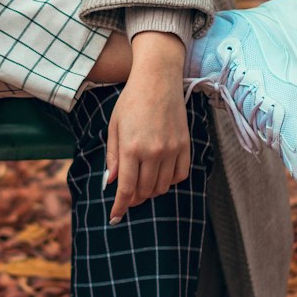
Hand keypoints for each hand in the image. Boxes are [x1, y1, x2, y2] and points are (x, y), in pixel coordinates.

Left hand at [104, 33, 189, 223]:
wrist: (158, 80)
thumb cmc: (131, 100)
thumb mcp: (114, 126)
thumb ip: (113, 156)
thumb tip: (111, 181)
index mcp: (131, 148)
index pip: (126, 188)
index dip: (120, 206)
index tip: (115, 217)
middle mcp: (153, 152)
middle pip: (144, 191)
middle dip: (134, 199)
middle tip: (127, 199)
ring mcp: (171, 150)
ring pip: (162, 186)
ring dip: (150, 191)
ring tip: (142, 186)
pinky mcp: (185, 145)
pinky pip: (180, 175)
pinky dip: (169, 181)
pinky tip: (160, 176)